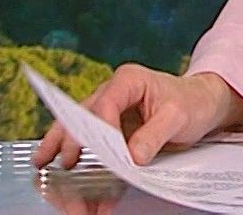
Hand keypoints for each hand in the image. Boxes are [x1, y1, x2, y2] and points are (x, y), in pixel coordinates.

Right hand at [32, 64, 242, 167]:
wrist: (201, 104)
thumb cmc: (191, 103)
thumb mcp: (178, 118)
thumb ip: (155, 134)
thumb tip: (133, 156)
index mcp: (129, 81)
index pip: (106, 103)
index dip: (101, 128)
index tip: (103, 151)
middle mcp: (113, 91)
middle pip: (84, 114)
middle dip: (72, 139)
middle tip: (65, 162)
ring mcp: (109, 109)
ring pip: (78, 124)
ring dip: (60, 143)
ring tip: (42, 160)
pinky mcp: (110, 126)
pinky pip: (88, 137)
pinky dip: (74, 150)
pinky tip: (55, 160)